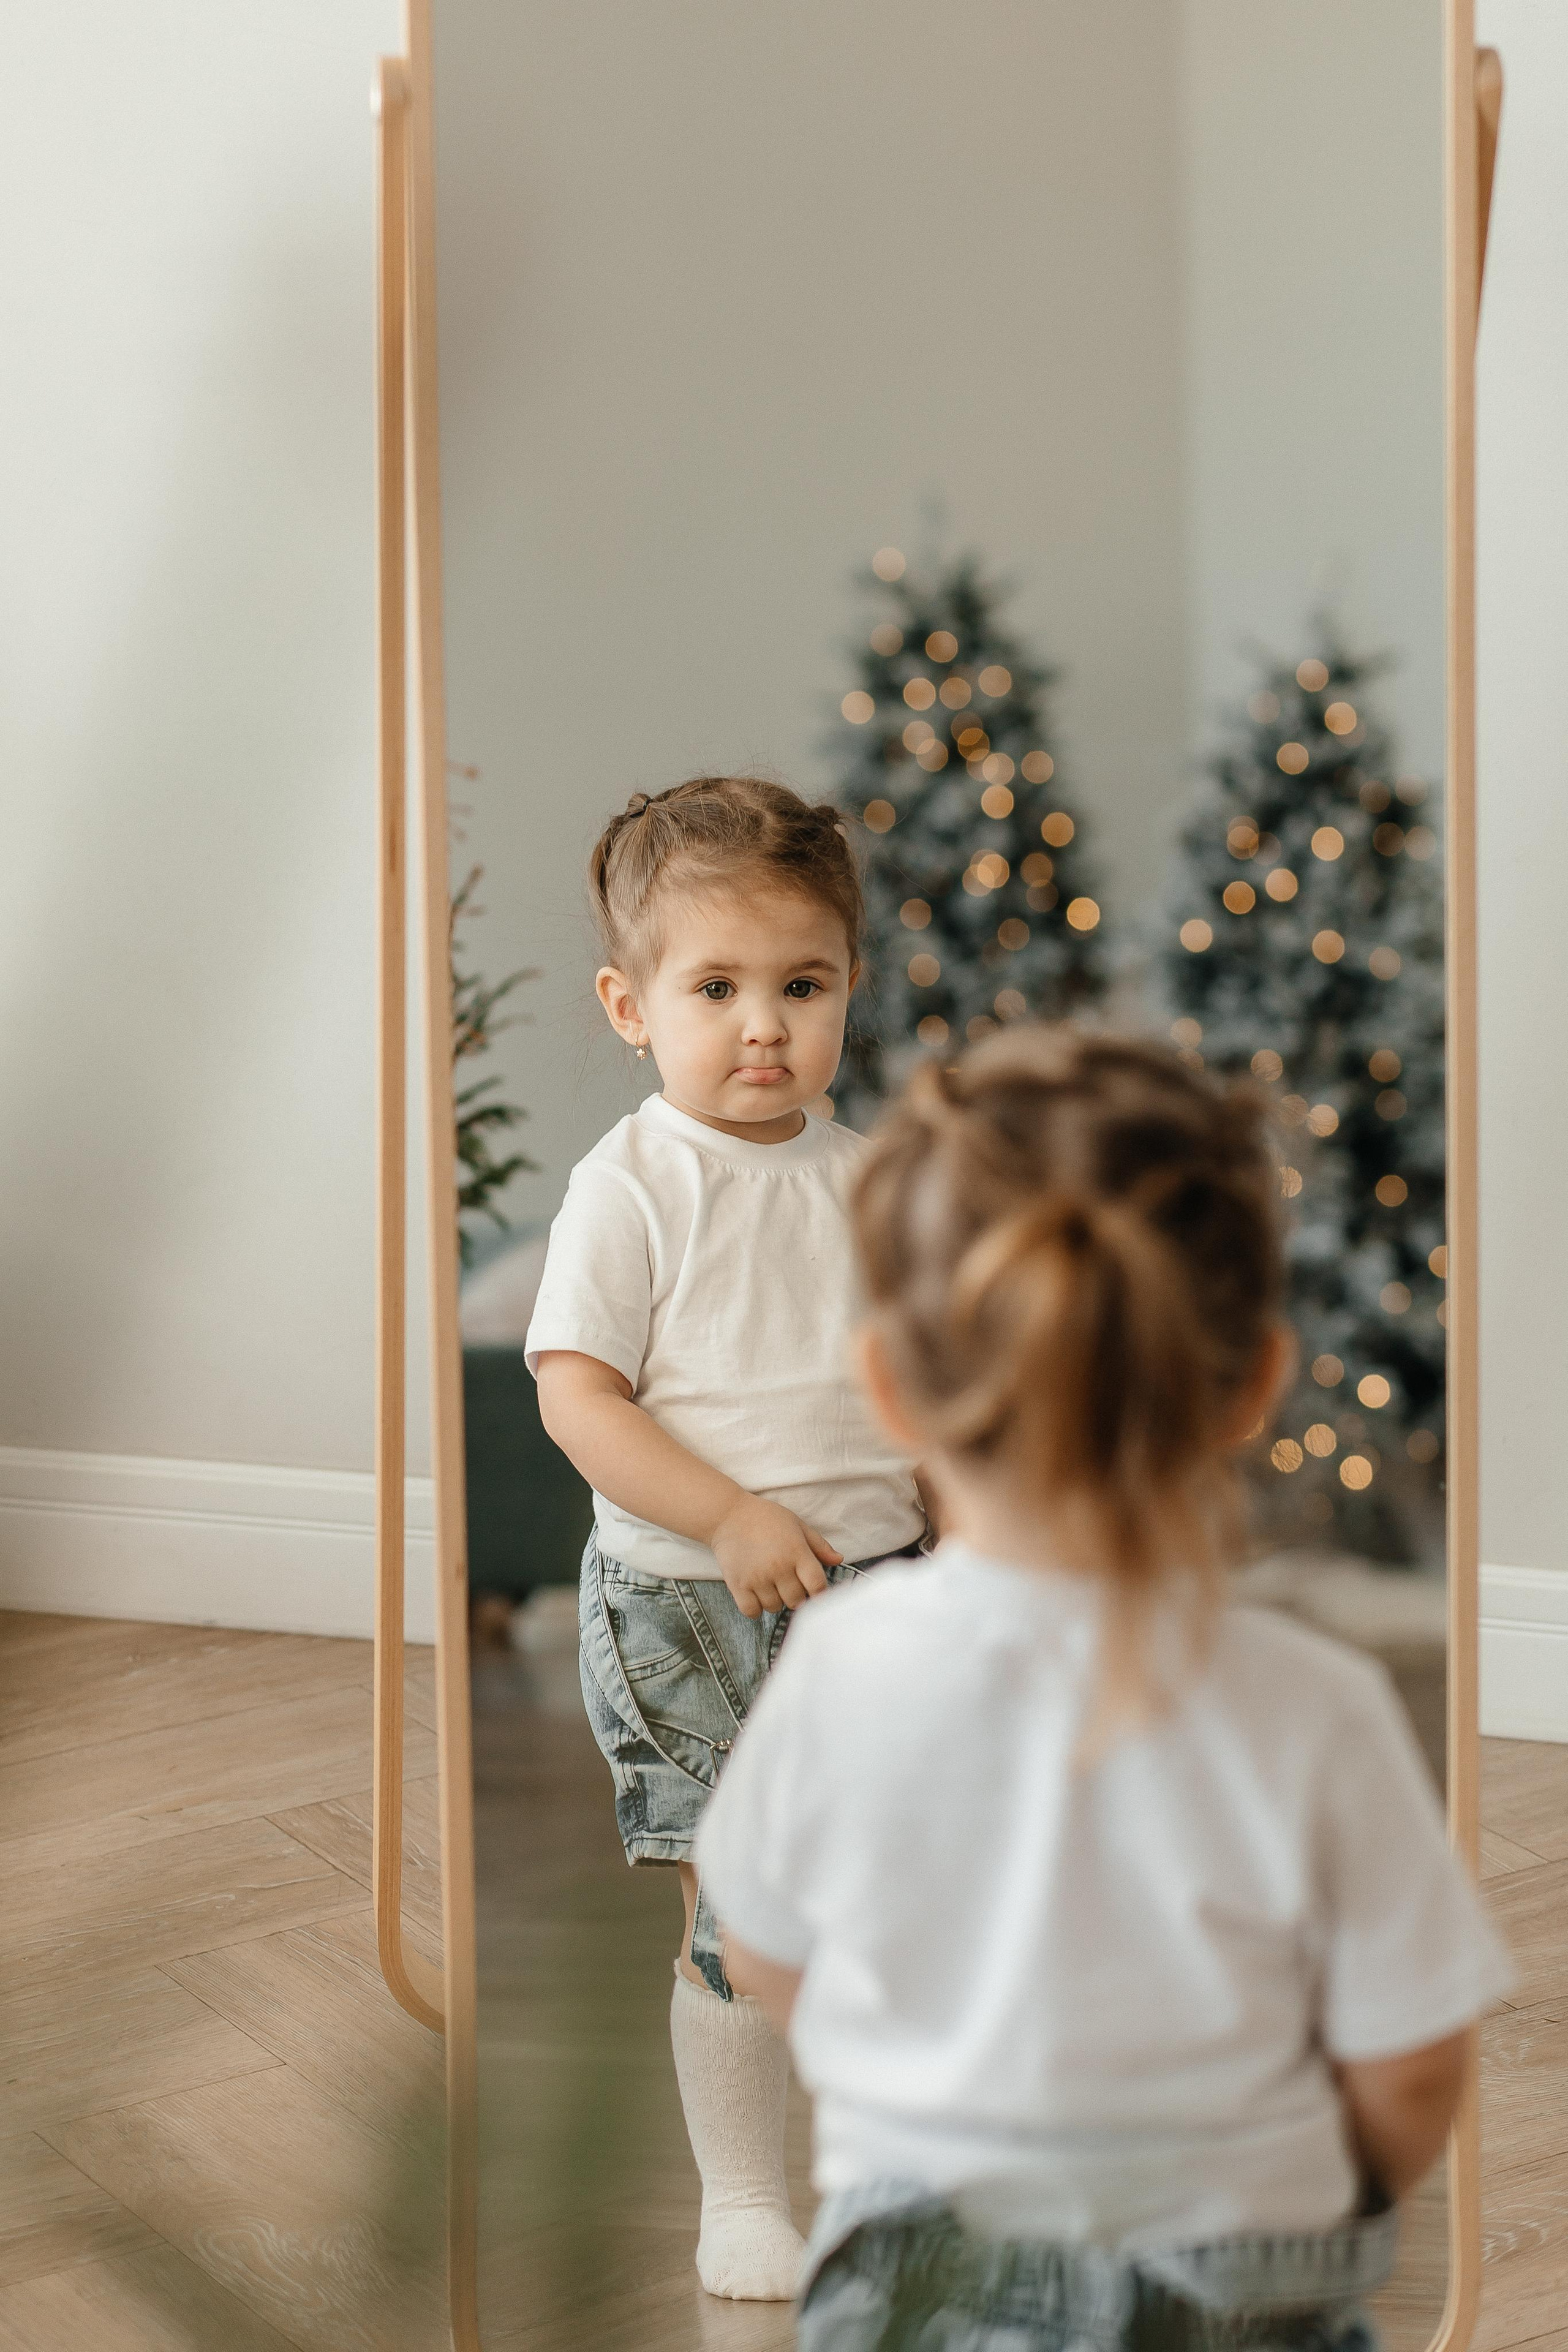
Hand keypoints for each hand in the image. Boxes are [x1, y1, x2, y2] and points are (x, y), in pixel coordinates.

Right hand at [709, 1494, 841, 1617]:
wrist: (727, 1515)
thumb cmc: (765, 1518)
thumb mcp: (797, 1524)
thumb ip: (819, 1545)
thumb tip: (838, 1560)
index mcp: (796, 1552)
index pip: (817, 1586)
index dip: (819, 1593)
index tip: (814, 1592)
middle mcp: (779, 1568)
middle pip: (797, 1601)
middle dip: (796, 1596)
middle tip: (788, 1584)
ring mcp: (757, 1578)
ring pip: (775, 1608)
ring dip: (775, 1601)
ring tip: (770, 1584)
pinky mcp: (738, 1585)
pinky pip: (753, 1612)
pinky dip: (756, 1608)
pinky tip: (756, 1594)